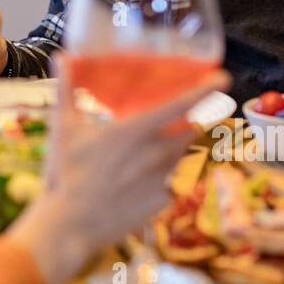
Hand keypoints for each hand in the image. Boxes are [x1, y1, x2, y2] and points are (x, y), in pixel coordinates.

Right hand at [7, 54, 231, 283]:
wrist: (70, 226)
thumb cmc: (65, 173)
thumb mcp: (64, 128)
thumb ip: (65, 90)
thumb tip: (59, 57)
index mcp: (133, 131)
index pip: (179, 105)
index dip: (204, 89)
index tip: (223, 77)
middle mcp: (154, 153)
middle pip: (192, 129)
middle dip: (199, 118)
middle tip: (195, 111)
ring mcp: (161, 179)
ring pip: (183, 154)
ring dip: (179, 145)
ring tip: (159, 145)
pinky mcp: (163, 201)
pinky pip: (173, 181)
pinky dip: (167, 175)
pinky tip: (144, 178)